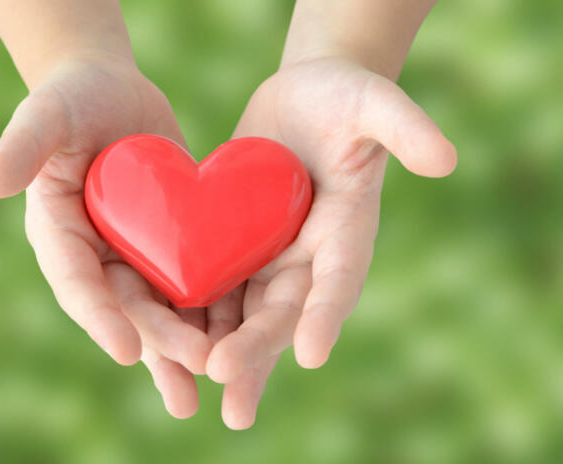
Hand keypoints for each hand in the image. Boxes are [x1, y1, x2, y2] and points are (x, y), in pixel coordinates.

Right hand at [0, 55, 211, 417]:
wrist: (112, 93)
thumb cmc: (72, 98)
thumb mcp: (46, 114)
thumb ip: (22, 145)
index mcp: (61, 234)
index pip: (78, 283)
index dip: (101, 318)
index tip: (127, 352)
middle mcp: (98, 253)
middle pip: (130, 306)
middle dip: (162, 343)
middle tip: (195, 377)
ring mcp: (137, 251)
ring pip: (165, 306)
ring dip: (191, 345)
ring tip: (220, 382)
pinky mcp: (172, 241)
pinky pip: (195, 278)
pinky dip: (216, 308)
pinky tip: (245, 336)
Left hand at [205, 57, 456, 427]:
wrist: (303, 100)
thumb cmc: (344, 98)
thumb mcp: (373, 102)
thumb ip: (404, 126)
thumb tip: (445, 159)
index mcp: (346, 231)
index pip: (338, 279)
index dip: (326, 314)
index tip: (311, 354)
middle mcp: (308, 256)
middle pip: (283, 310)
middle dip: (257, 346)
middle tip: (228, 383)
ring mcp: (270, 255)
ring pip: (245, 311)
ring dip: (224, 349)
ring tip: (201, 385)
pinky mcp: (235, 245)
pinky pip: (213, 285)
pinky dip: (195, 313)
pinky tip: (169, 342)